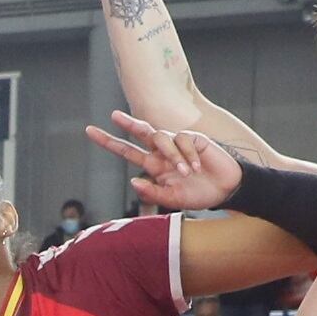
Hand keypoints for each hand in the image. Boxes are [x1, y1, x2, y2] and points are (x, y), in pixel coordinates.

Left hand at [91, 110, 237, 212]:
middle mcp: (163, 152)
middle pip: (141, 132)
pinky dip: (188, 154)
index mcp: (155, 166)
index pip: (128, 151)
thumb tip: (132, 181)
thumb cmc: (199, 195)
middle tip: (113, 116)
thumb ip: (152, 192)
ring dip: (174, 156)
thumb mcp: (173, 199)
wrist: (226, 190)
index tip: (90, 131)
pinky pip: (183, 140)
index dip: (110, 142)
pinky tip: (198, 167)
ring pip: (163, 138)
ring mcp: (178, 143)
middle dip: (127, 124)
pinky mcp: (194, 138)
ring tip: (188, 173)